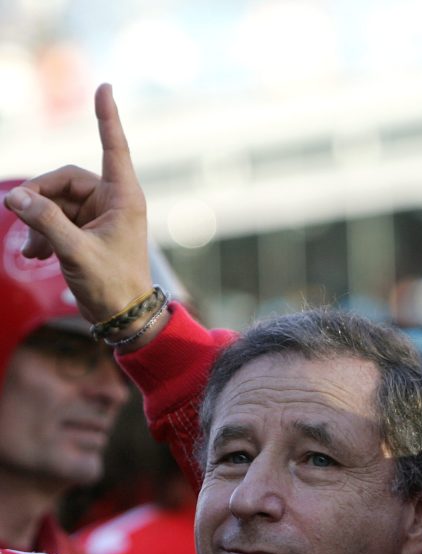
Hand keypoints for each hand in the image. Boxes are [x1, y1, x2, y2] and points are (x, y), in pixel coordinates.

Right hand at [3, 83, 152, 325]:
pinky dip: (43, 232)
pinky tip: (36, 255)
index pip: (113, 147)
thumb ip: (45, 223)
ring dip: (39, 221)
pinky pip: (57, 218)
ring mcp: (101, 215)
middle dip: (39, 197)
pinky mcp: (89, 230)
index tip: (105, 87)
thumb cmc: (112, 284)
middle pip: (64, 179)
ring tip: (32, 251)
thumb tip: (15, 198)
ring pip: (56, 201)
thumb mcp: (75, 252)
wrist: (123, 315)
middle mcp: (114, 200)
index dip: (107, 117)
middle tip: (17, 216)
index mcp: (124, 198)